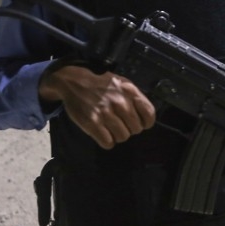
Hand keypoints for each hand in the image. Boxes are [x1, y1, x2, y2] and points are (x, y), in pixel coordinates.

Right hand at [38, 63, 155, 149]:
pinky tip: (103, 133)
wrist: (75, 82)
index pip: (149, 114)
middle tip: (121, 124)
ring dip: (118, 136)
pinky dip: (107, 141)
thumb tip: (145, 116)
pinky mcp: (92, 123)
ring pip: (123, 137)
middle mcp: (120, 103)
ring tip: (111, 128)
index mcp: (130, 92)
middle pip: (136, 129)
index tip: (141, 123)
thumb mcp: (123, 83)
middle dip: (130, 129)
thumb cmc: (101, 84)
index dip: (146, 123)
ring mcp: (106, 114)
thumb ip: (135, 98)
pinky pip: (108, 143)